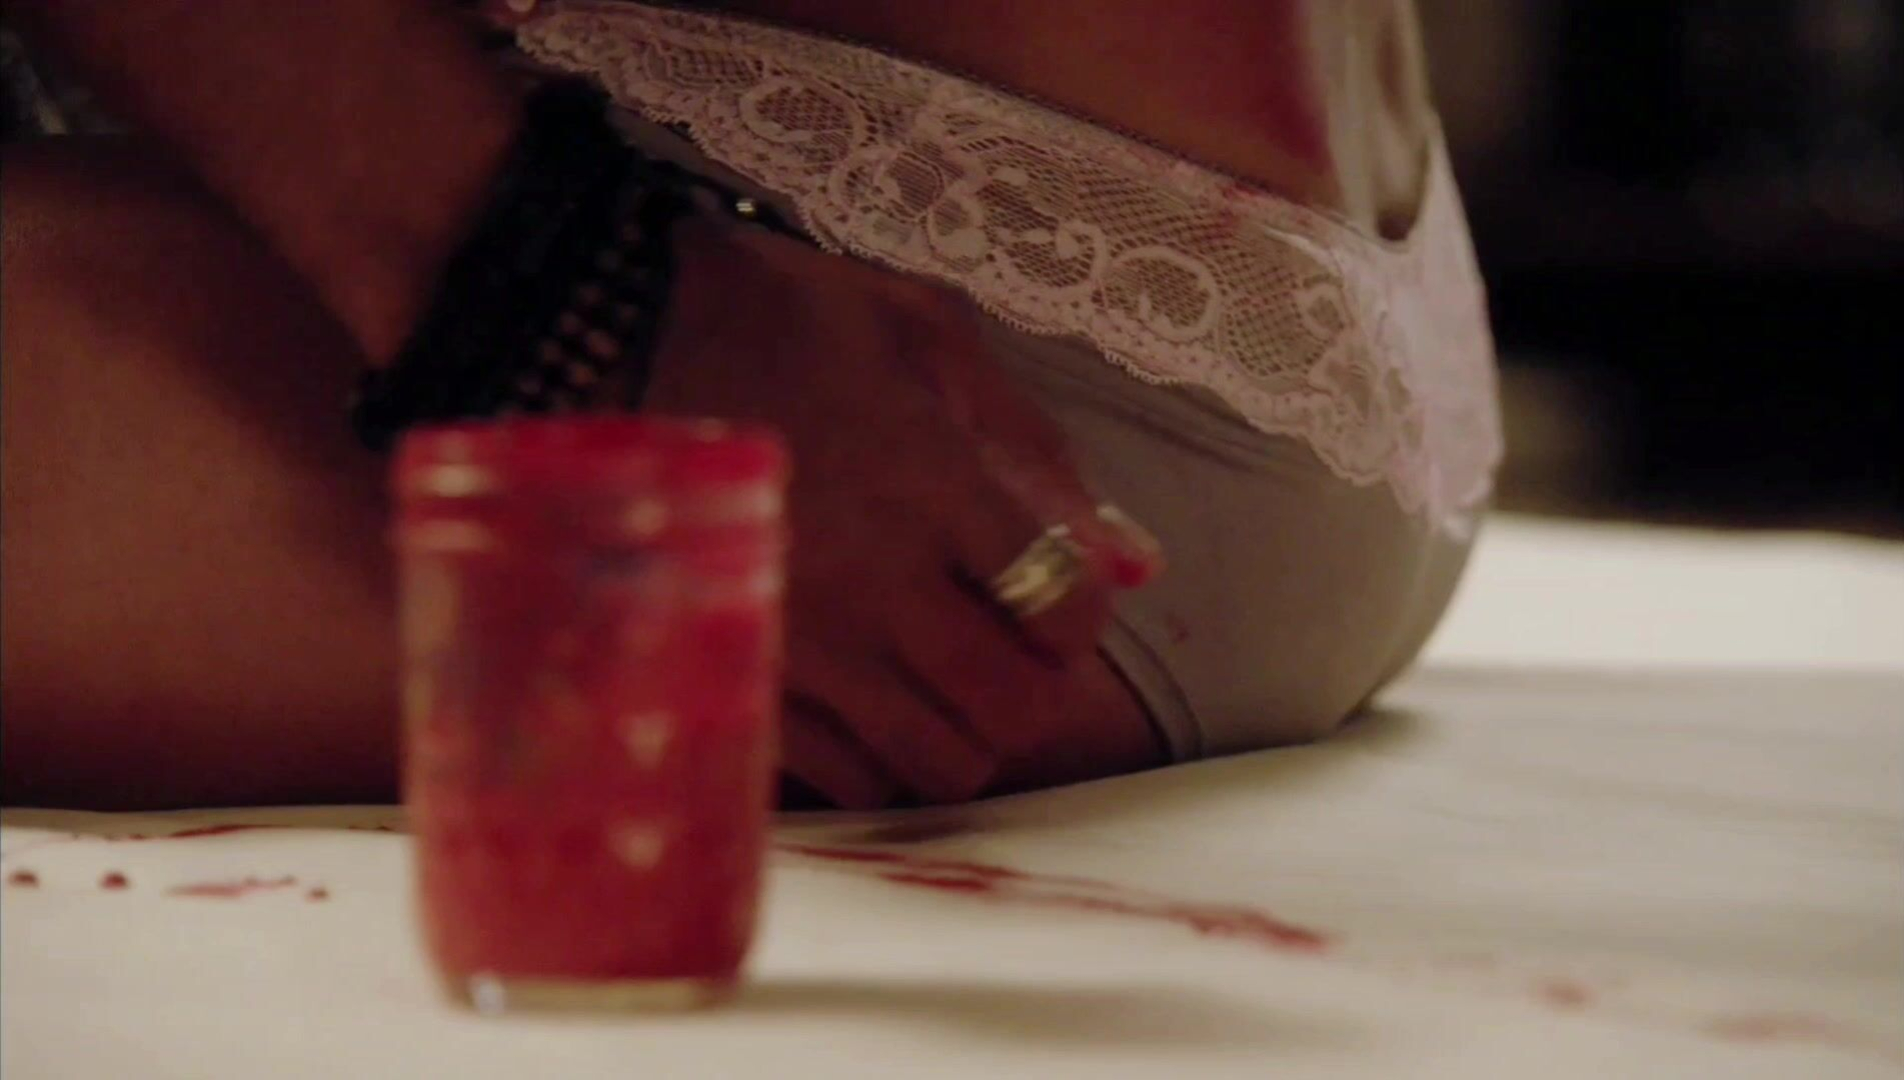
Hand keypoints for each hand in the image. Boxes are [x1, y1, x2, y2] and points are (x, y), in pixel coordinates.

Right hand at [646, 216, 1161, 806]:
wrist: (618, 330)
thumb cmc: (790, 320)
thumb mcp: (928, 334)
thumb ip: (1037, 447)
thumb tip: (1139, 563)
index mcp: (930, 481)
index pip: (1063, 606)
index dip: (1081, 616)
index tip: (1055, 595)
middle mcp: (871, 577)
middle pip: (1011, 707)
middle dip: (1035, 686)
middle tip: (1011, 649)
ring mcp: (799, 638)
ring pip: (936, 762)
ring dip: (964, 730)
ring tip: (942, 681)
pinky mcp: (739, 673)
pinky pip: (846, 779)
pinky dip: (880, 757)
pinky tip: (868, 701)